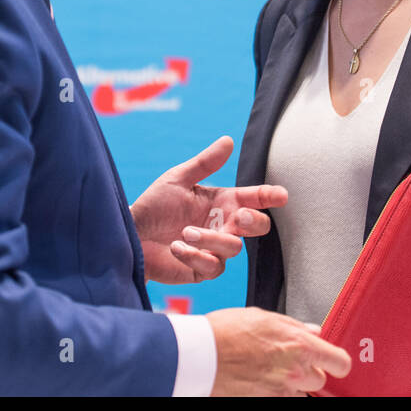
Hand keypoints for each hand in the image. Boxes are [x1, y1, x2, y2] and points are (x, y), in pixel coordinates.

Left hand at [130, 135, 287, 283]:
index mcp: (221, 202)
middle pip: (257, 226)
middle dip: (253, 221)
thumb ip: (205, 163)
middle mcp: (222, 225)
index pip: (253, 198)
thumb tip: (228, 140)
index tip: (280, 195)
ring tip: (184, 232)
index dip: (269, 196)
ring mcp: (214, 249)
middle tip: (239, 216)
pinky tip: (177, 247)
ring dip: (210, 238)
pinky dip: (195, 256)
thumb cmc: (153, 206)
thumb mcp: (178, 179)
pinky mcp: (201, 270)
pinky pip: (213, 266)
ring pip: (234, 247)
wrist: (129, 236)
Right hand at [206, 308, 351, 395]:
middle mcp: (295, 372)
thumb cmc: (226, 332)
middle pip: (320, 380)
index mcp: (299, 345)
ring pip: (301, 393)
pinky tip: (261, 381)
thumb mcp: (264, 317)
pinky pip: (282, 400)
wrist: (200, 355)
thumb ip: (294, 326)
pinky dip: (276, 393)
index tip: (333, 360)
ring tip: (270, 371)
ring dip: (292, 385)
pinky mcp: (265, 402)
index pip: (340, 362)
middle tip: (290, 361)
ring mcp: (281, 392)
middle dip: (308, 371)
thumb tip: (313, 330)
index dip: (338, 361)